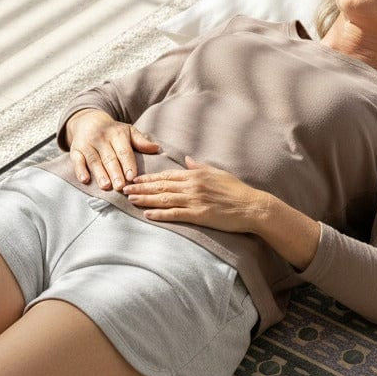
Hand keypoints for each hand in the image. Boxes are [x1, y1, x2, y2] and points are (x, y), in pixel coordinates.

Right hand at [66, 109, 160, 189]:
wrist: (88, 120)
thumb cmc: (113, 131)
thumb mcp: (128, 131)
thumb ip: (141, 141)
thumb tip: (156, 148)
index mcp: (117, 134)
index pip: (123, 151)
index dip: (128, 164)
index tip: (132, 177)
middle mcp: (101, 138)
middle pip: (109, 158)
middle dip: (115, 173)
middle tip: (121, 186)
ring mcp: (87, 144)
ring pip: (94, 161)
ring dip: (100, 174)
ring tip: (106, 186)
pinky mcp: (75, 150)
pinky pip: (77, 160)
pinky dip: (80, 170)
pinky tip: (85, 180)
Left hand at [122, 156, 265, 232]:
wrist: (252, 206)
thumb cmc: (237, 190)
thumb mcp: (218, 173)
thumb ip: (200, 167)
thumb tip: (187, 160)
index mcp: (196, 175)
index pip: (167, 175)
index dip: (149, 178)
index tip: (135, 179)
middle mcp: (192, 186)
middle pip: (161, 186)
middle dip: (141, 188)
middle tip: (124, 189)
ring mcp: (195, 200)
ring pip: (164, 199)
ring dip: (145, 199)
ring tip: (130, 200)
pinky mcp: (199, 214)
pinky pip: (175, 214)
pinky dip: (160, 214)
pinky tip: (148, 215)